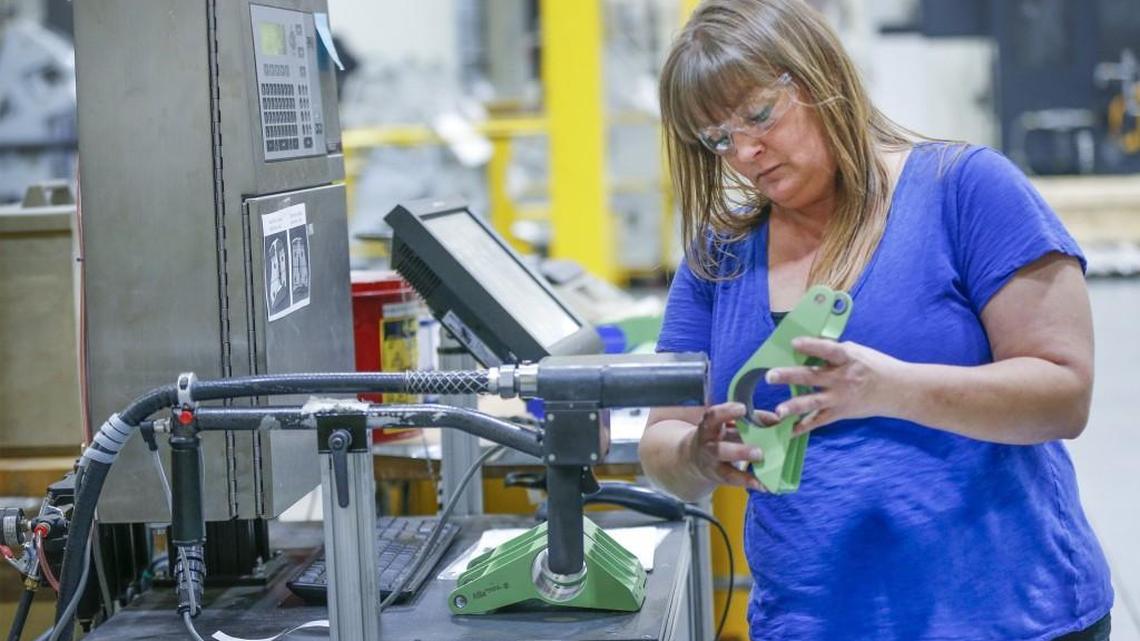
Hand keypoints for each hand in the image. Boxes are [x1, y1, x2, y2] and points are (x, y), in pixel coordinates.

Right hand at [685, 402, 766, 490]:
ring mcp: (713, 464)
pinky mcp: (720, 477)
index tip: (743, 408)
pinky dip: (749, 482)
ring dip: (745, 469)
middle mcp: (708, 447)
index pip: (713, 417)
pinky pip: (734, 480)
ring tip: (761, 463)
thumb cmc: (719, 436)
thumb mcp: (728, 424)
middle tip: (759, 451)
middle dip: (739, 451)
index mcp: (709, 427)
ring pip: (726, 470)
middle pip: (720, 450)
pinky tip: (763, 485)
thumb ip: (751, 420)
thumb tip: (777, 419)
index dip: (727, 412)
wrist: (695, 459)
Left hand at [765, 337, 903, 434]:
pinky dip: (804, 427)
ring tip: (777, 411)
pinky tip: (789, 431)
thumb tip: (810, 344)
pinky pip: (819, 421)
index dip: (811, 346)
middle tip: (770, 376)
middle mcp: (842, 378)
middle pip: (811, 377)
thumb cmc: (877, 366)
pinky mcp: (840, 412)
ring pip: (813, 402)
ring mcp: (840, 397)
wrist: (899, 390)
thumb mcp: (858, 351)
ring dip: (793, 406)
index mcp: (847, 358)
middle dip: (789, 376)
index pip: (827, 350)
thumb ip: (834, 350)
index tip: (794, 343)